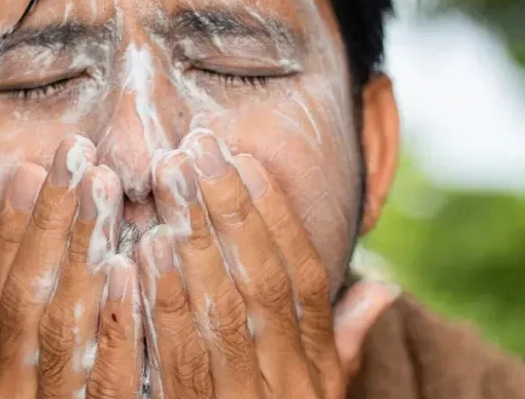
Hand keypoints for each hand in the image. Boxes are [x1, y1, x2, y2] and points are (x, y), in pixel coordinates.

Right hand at [0, 136, 143, 398]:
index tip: (28, 171)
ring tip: (102, 184)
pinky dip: (118, 320)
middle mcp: (12, 393)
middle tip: (75, 153)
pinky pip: (113, 376)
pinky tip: (129, 265)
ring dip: (82, 248)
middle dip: (50, 219)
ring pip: (65, 323)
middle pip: (27, 295)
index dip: (11, 233)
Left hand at [137, 129, 399, 397]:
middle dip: (228, 211)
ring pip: (222, 316)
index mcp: (314, 370)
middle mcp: (287, 386)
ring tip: (169, 186)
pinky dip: (161, 308)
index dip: (276, 217)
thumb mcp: (317, 396)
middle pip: (261, 285)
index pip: (305, 281)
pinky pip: (176, 365)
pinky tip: (140, 259)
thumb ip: (340, 341)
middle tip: (194, 150)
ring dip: (195, 244)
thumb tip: (385, 286)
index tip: (246, 160)